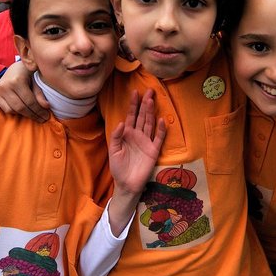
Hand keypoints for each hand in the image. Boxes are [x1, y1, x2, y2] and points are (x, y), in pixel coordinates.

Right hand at [0, 61, 49, 120]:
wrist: (14, 67)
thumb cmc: (27, 72)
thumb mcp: (36, 79)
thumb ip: (39, 93)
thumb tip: (46, 107)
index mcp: (17, 80)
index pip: (29, 101)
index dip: (39, 111)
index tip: (47, 116)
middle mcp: (5, 85)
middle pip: (20, 107)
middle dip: (33, 115)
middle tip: (43, 119)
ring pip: (12, 110)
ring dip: (25, 115)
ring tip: (35, 115)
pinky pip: (6, 109)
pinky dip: (15, 112)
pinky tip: (24, 110)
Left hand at [106, 90, 166, 235]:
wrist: (127, 184)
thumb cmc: (118, 168)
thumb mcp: (113, 151)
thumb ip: (116, 136)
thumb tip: (122, 122)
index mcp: (127, 134)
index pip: (131, 116)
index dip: (133, 105)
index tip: (135, 92)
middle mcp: (138, 135)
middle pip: (142, 116)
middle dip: (145, 104)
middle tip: (149, 91)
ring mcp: (146, 142)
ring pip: (150, 124)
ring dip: (151, 112)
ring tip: (152, 100)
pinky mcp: (153, 151)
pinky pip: (158, 138)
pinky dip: (161, 130)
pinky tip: (162, 120)